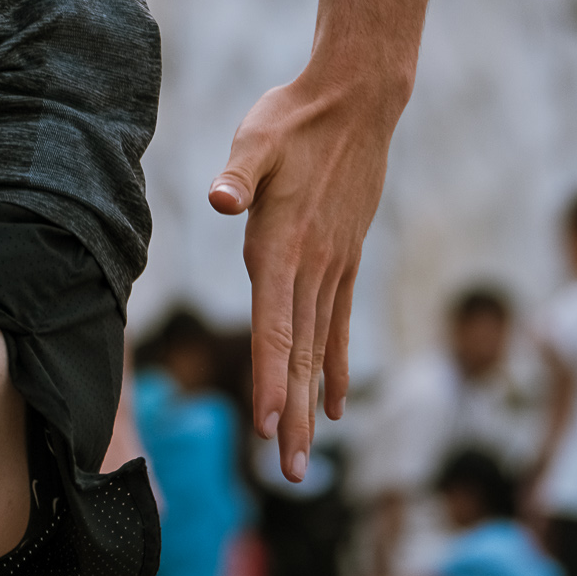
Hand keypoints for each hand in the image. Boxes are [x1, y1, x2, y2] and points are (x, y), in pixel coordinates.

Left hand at [210, 69, 393, 479]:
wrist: (356, 102)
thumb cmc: (294, 117)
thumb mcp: (258, 136)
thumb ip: (239, 172)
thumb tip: (220, 197)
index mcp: (282, 243)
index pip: (276, 323)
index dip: (272, 376)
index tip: (268, 426)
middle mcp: (311, 266)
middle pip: (300, 352)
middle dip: (293, 414)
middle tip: (290, 473)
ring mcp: (333, 267)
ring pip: (320, 348)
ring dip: (313, 404)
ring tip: (308, 456)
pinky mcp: (345, 260)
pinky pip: (339, 325)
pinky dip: (335, 366)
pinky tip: (335, 404)